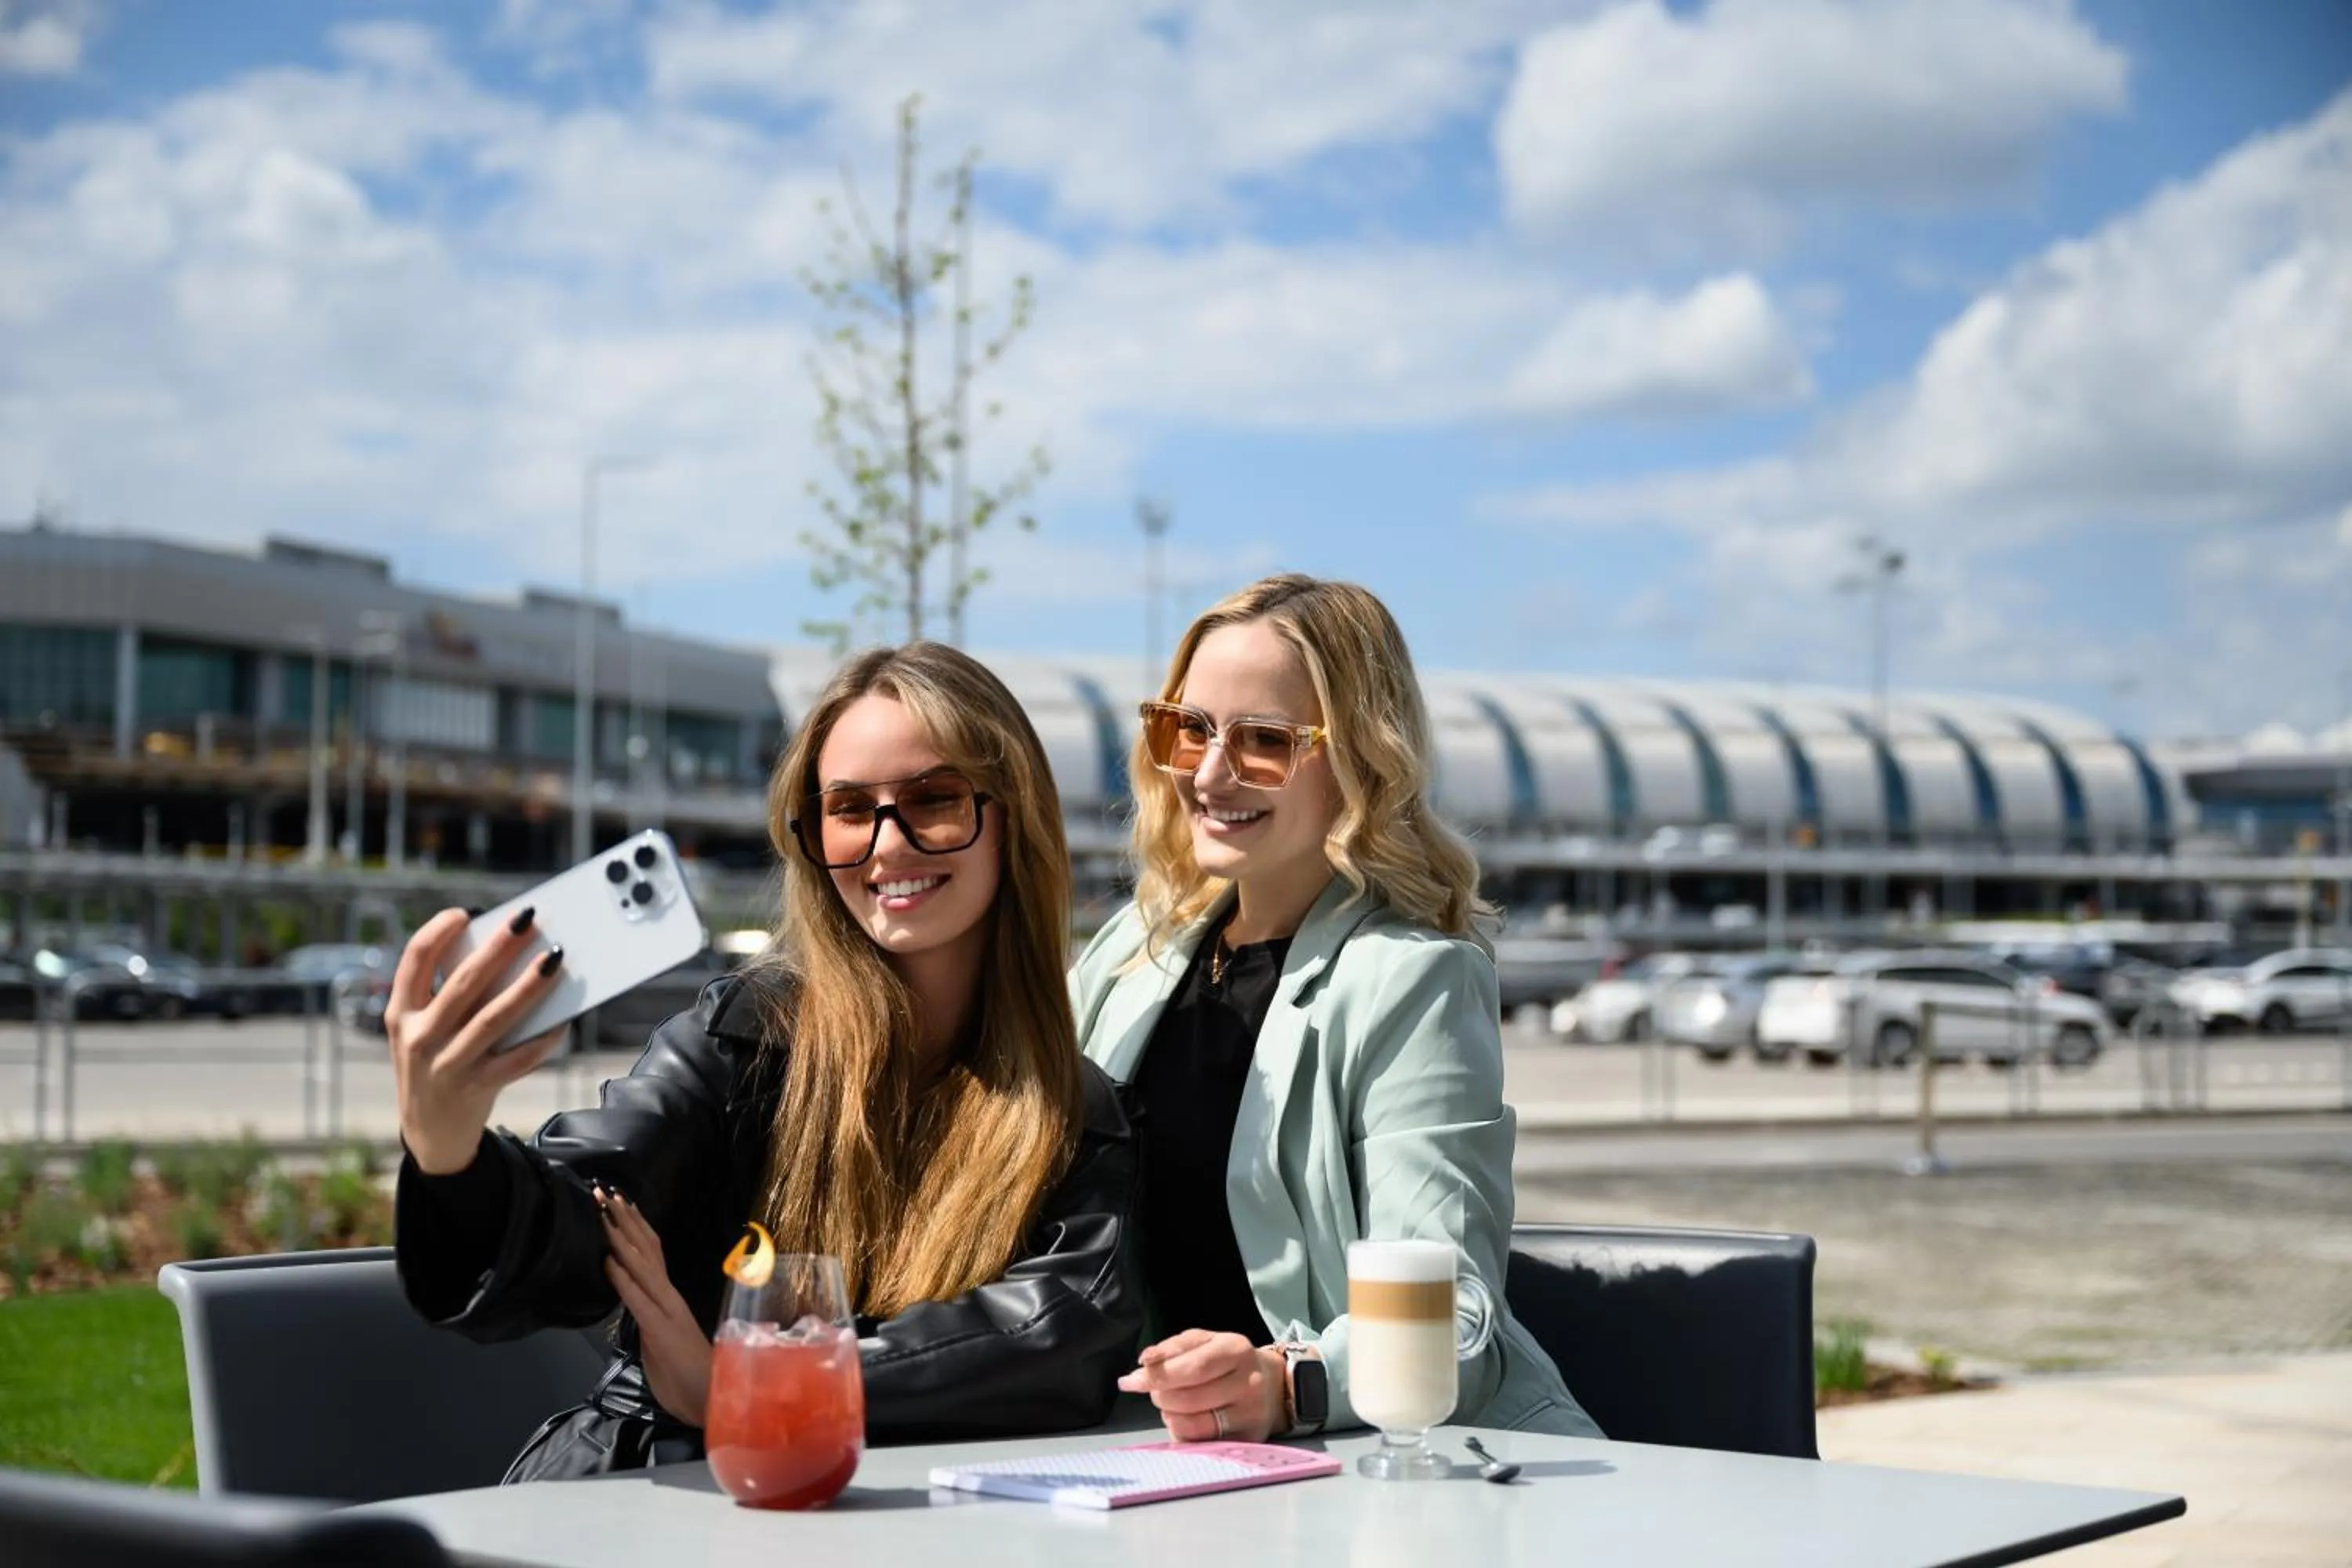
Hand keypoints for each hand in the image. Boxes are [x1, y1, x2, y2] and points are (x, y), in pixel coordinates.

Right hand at [386, 907, 565, 1174]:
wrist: (429, 1134)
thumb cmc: (435, 1064)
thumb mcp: (422, 1030)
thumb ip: (446, 996)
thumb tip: (502, 950)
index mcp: (401, 1014)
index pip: (413, 962)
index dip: (437, 932)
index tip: (465, 913)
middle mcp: (419, 1038)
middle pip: (463, 984)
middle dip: (498, 948)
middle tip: (527, 920)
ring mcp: (447, 1066)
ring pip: (493, 1018)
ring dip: (527, 986)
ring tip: (554, 959)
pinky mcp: (476, 1089)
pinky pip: (517, 1059)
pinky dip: (542, 1038)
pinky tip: (564, 1019)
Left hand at [596, 1187, 712, 1427]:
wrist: (713, 1403)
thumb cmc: (689, 1380)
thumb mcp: (662, 1343)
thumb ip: (652, 1320)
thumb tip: (638, 1306)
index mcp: (668, 1299)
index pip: (650, 1255)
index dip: (633, 1227)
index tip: (618, 1202)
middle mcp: (669, 1297)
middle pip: (646, 1250)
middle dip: (623, 1220)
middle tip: (604, 1190)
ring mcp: (667, 1312)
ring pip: (643, 1266)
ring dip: (621, 1238)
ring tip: (604, 1213)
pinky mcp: (662, 1331)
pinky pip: (640, 1300)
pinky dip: (624, 1279)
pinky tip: (609, 1262)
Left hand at [1117, 1329, 1285, 1443]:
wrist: (1274, 1387)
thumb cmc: (1230, 1361)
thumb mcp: (1205, 1342)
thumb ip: (1173, 1348)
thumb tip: (1144, 1362)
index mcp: (1236, 1351)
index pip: (1192, 1367)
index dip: (1157, 1375)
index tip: (1132, 1380)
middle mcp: (1248, 1384)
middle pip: (1189, 1399)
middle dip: (1161, 1396)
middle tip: (1156, 1392)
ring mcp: (1250, 1416)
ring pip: (1193, 1426)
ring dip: (1170, 1416)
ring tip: (1171, 1406)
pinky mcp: (1247, 1441)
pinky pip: (1201, 1445)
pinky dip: (1183, 1434)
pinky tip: (1185, 1421)